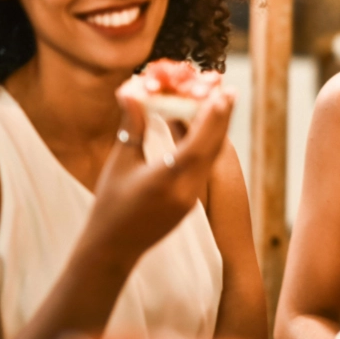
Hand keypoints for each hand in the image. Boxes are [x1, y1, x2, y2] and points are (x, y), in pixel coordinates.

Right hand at [83, 86, 235, 264]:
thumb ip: (132, 125)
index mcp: (166, 181)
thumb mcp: (120, 163)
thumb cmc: (110, 205)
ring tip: (223, 103)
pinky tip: (206, 129)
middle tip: (229, 90)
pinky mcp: (191, 201)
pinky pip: (204, 167)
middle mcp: (185, 191)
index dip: (211, 118)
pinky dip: (207, 145)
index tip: (221, 94)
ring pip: (211, 158)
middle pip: (211, 148)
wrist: (112, 249)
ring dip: (217, 130)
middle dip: (221, 118)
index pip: (197, 145)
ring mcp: (191, 198)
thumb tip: (132, 89)